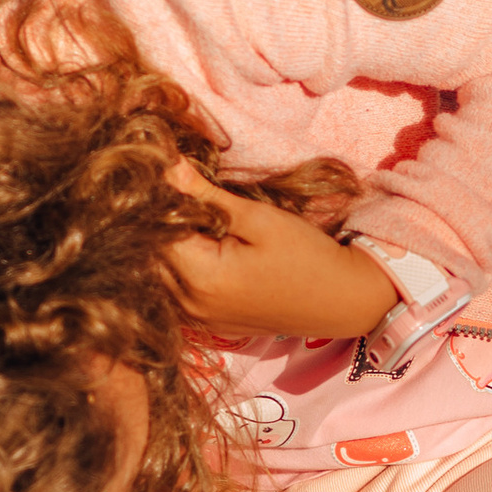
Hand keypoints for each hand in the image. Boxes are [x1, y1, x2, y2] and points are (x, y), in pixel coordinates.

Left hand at [167, 171, 397, 339]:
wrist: (341, 300)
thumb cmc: (306, 255)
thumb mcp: (258, 218)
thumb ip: (206, 196)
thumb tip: (166, 166)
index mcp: (201, 278)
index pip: (154, 233)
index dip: (155, 202)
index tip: (164, 178)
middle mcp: (192, 306)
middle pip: (151, 257)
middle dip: (157, 225)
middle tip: (175, 194)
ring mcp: (200, 320)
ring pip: (160, 277)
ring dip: (166, 249)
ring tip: (188, 220)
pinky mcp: (210, 324)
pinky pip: (177, 293)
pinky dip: (180, 270)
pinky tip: (199, 248)